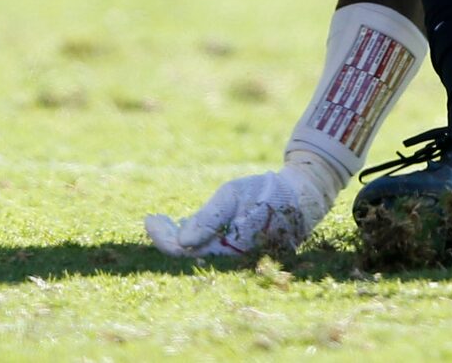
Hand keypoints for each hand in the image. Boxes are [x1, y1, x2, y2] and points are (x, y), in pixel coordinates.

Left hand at [144, 148, 340, 261]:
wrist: (303, 197)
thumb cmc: (267, 193)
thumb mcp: (234, 195)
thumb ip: (209, 218)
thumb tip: (182, 242)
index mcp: (226, 250)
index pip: (182, 252)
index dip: (162, 238)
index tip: (148, 219)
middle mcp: (229, 260)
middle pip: (188, 256)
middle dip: (167, 237)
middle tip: (152, 219)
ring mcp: (235, 257)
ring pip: (198, 252)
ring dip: (179, 237)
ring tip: (165, 220)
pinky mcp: (240, 250)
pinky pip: (211, 249)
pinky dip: (196, 236)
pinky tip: (187, 225)